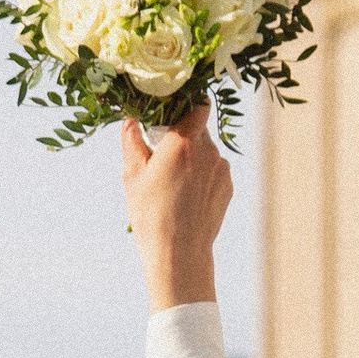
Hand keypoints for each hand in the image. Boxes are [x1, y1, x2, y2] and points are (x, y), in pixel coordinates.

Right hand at [120, 109, 231, 310]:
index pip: (198, 104)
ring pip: (207, 151)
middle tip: (163, 156)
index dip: (186, 105)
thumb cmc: (151, 215)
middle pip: (199, 129)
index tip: (171, 115)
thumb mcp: (132, 176)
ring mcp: (221, 169)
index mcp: (183, 142)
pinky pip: (214, 170)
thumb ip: (132, 141)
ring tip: (174, 183)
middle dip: (183, 137)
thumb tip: (130, 120)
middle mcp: (208, 150)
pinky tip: (187, 196)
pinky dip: (202, 176)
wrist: (179, 254)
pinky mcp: (228, 186)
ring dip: (193, 158)